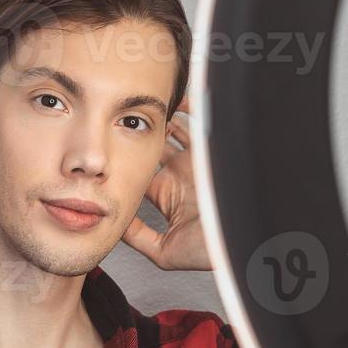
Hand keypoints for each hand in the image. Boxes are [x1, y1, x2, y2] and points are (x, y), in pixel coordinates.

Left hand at [120, 96, 212, 270]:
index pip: (140, 169)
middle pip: (156, 145)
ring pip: (176, 128)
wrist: (239, 241)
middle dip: (142, 132)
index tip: (107, 145)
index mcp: (169, 193)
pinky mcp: (212, 149)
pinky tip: (175, 96)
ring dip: (163, 117)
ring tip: (147, 104)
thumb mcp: (164, 251)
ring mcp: (196, 159)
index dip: (123, 157)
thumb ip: (137, 237)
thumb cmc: (208, 250)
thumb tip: (115, 221)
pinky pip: (200, 118)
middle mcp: (181, 174)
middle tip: (124, 117)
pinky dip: (189, 104)